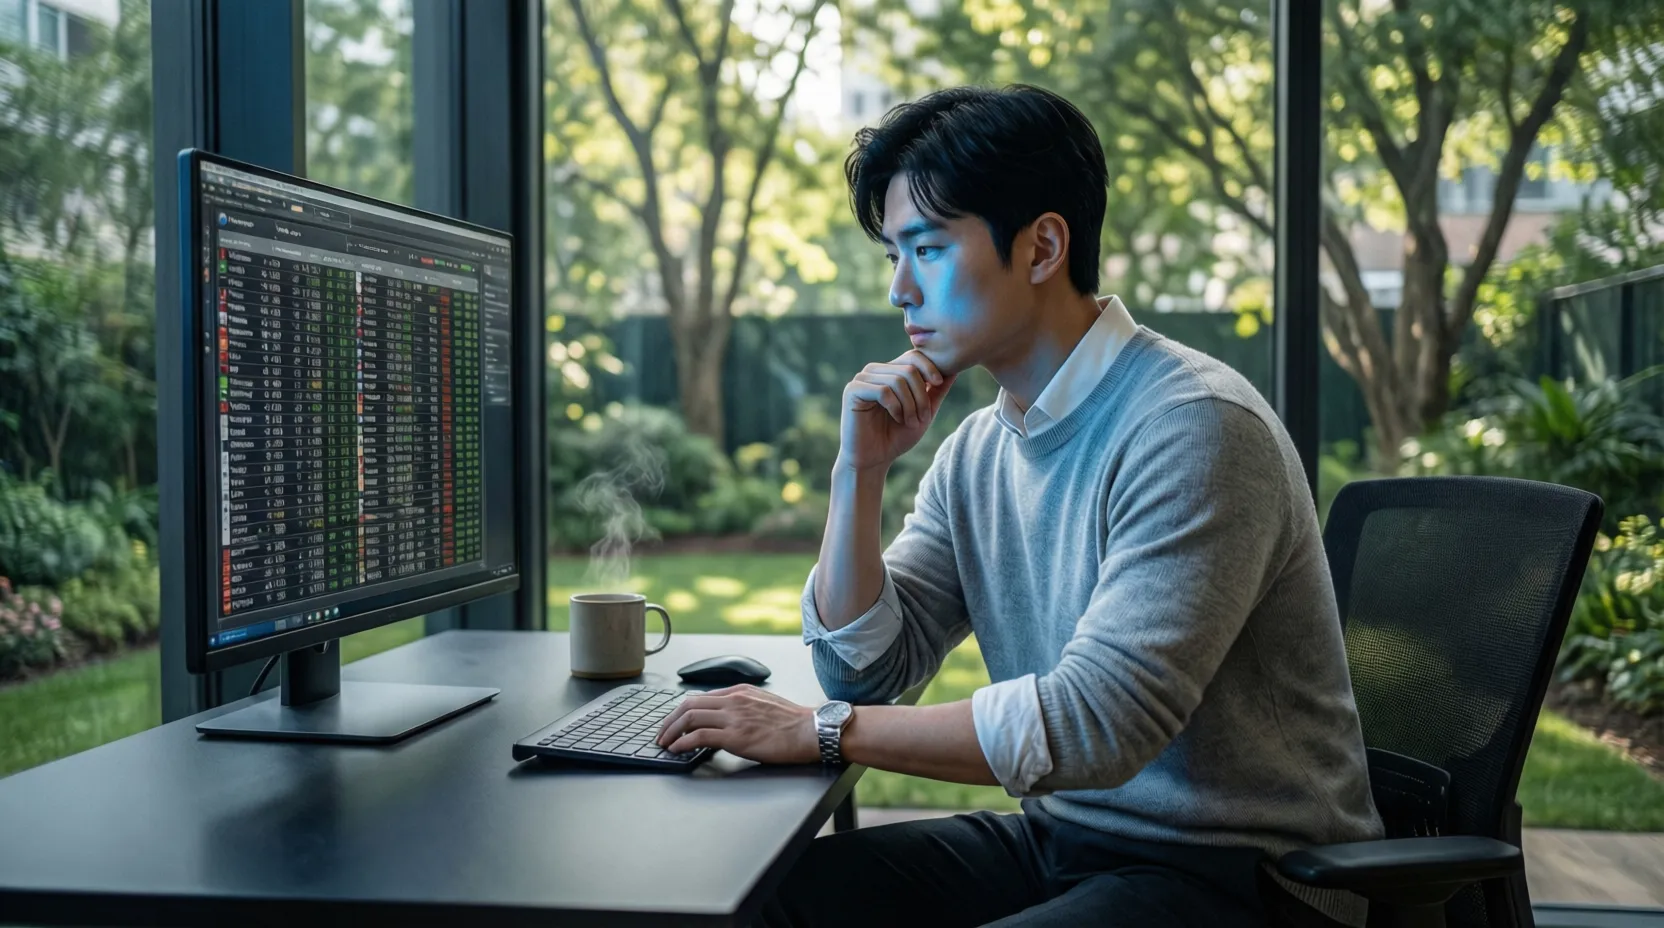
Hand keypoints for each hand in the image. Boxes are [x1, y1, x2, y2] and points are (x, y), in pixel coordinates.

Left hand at [655, 685, 818, 764]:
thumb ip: (744, 706)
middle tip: (661, 734)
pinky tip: (677, 749)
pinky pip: (699, 735)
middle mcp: (733, 700)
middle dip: (669, 720)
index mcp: (740, 691)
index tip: (673, 723)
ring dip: (671, 731)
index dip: (682, 711)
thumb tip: (728, 718)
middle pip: (688, 704)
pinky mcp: (736, 736)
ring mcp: (733, 717)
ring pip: (689, 717)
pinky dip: (683, 742)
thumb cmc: (794, 722)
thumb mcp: (765, 703)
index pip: (701, 697)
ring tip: (664, 743)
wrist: (811, 730)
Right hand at [839, 350, 956, 472]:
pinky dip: (896, 407)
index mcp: (890, 371)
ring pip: (898, 380)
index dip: (930, 367)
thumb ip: (937, 391)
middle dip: (921, 395)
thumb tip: (955, 368)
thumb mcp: (924, 412)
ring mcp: (862, 379)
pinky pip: (883, 390)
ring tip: (910, 422)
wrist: (874, 460)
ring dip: (910, 405)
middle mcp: (875, 371)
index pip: (914, 355)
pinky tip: (896, 419)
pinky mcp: (852, 390)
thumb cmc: (897, 437)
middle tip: (922, 418)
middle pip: (909, 368)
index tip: (939, 384)